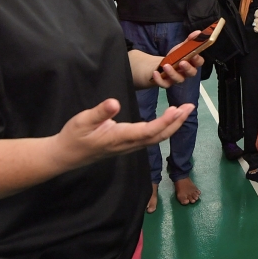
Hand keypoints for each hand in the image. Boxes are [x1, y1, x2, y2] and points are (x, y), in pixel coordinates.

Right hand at [52, 98, 191, 169]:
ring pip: (157, 138)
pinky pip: (151, 138)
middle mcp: (128, 144)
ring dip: (173, 124)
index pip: (148, 131)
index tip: (177, 111)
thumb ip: (99, 113)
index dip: (164, 122)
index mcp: (119, 137)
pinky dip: (163, 127)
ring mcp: (129, 146)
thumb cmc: (73, 136)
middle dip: (176, 122)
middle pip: (158, 136)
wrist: (66, 155)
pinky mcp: (128, 145)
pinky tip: (169, 118)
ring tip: (184, 110)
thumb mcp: (82, 120)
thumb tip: (113, 103)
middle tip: (191, 106)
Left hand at [154, 29, 204, 87]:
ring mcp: (177, 78)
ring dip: (172, 73)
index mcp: (192, 63)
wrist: (161, 67)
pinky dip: (160, 80)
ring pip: (178, 79)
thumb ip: (189, 41)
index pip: (199, 63)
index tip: (194, 55)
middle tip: (182, 62)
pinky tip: (155, 73)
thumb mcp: (181, 48)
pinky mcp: (167, 83)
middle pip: (191, 73)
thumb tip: (198, 32)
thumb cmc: (175, 57)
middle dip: (187, 68)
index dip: (197, 60)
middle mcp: (186, 73)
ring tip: (166, 65)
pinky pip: (165, 84)